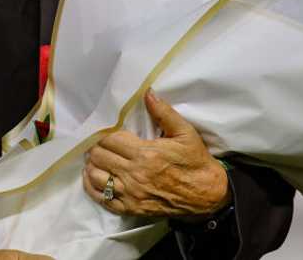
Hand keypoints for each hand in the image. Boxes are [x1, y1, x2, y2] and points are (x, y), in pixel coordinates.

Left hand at [82, 89, 230, 218]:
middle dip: (96, 147)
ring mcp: (132, 194)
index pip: (109, 140)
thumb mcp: (185, 133)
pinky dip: (92, 187)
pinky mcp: (132, 209)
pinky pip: (102, 199)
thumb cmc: (196, 162)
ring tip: (96, 158)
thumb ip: (164, 113)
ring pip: (95, 176)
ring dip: (92, 165)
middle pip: (99, 156)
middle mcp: (135, 174)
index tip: (103, 130)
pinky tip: (93, 177)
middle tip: (98, 143)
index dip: (102, 133)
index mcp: (145, 154)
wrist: (210, 196)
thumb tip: (147, 93)